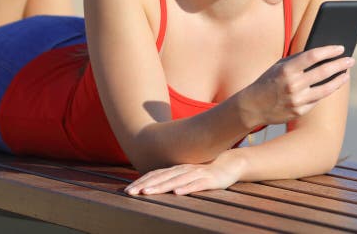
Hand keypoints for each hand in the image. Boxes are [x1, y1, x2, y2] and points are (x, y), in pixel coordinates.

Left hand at [125, 150, 244, 195]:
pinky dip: (186, 188)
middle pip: (161, 177)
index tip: (127, 191)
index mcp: (176, 169)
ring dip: (160, 187)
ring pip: (175, 181)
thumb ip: (171, 178)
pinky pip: (195, 184)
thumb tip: (152, 186)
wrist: (229, 163)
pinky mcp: (208, 180)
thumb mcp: (186, 174)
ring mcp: (195, 173)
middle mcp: (183, 169)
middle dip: (145, 186)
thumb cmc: (205, 171)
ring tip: (147, 193)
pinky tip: (177, 193)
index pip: (154, 175)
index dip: (140, 182)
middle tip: (130, 193)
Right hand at [239, 45, 353, 126]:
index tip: (340, 48)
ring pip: (326, 89)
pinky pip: (317, 99)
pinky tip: (333, 85)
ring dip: (339, 80)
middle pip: (323, 72)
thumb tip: (322, 54)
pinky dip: (326, 91)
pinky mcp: (300, 111)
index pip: (313, 56)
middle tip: (350, 60)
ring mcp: (297, 100)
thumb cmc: (268, 81)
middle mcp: (293, 85)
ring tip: (347, 73)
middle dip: (340, 65)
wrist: (253, 106)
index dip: (329, 51)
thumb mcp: (279, 66)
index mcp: (286, 70)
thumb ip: (298, 60)